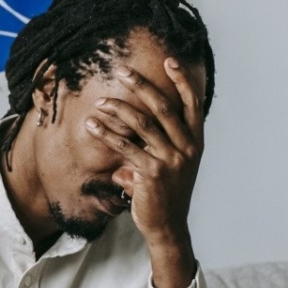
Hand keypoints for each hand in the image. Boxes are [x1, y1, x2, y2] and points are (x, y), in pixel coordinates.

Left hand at [86, 57, 204, 287]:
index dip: (182, 80)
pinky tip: (92, 126)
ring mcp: (171, 160)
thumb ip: (160, 142)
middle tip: (122, 70)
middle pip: (164, 107)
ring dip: (118, 109)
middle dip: (142, 85)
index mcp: (195, 142)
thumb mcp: (172, 164)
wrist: (167, 226)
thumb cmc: (165, 193)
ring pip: (143, 124)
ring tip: (100, 101)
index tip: (169, 60)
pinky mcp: (152, 173)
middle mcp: (187, 148)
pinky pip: (126, 147)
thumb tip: (138, 125)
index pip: (192, 104)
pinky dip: (107, 134)